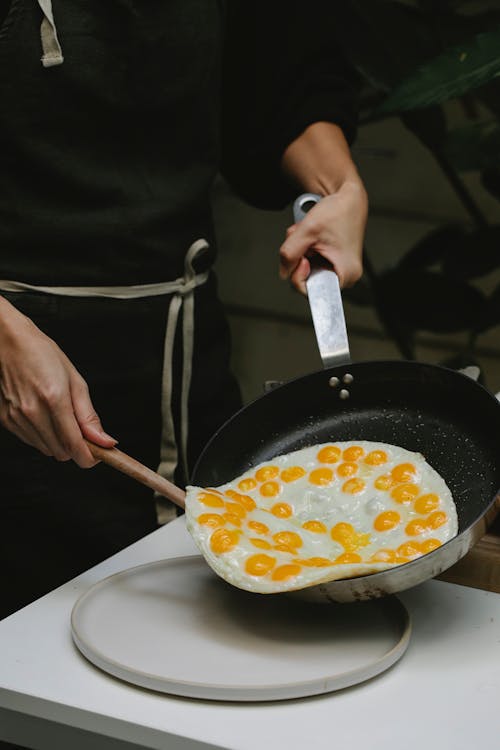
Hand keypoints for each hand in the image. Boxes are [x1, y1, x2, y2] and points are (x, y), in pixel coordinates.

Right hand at [0, 297, 115, 466]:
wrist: (10, 344)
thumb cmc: (42, 355)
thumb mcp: (75, 381)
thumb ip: (89, 415)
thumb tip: (104, 440)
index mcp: (54, 399)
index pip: (74, 445)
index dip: (89, 457)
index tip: (97, 455)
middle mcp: (32, 412)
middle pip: (61, 453)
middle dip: (75, 447)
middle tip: (80, 430)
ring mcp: (17, 418)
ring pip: (46, 450)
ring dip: (58, 442)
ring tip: (59, 417)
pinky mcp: (6, 420)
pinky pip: (31, 441)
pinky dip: (42, 435)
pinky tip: (43, 415)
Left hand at [279, 182, 366, 294]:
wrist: (348, 197)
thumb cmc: (337, 211)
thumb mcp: (307, 231)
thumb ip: (289, 254)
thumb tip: (283, 272)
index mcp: (346, 274)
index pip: (313, 292)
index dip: (299, 276)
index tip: (302, 258)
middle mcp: (346, 276)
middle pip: (309, 281)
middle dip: (299, 260)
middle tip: (304, 242)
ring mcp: (340, 269)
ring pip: (308, 271)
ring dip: (301, 253)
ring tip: (309, 235)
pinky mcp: (334, 262)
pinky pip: (312, 263)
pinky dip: (306, 250)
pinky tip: (311, 238)